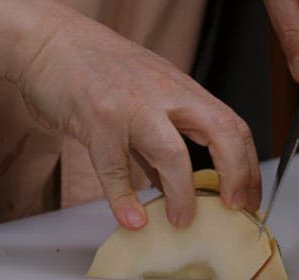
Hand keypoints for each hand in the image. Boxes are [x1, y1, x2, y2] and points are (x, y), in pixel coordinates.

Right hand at [13, 7, 260, 229]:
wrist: (50, 40)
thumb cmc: (97, 67)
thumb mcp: (144, 94)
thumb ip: (160, 139)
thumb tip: (169, 183)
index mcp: (181, 90)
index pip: (232, 126)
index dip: (247, 165)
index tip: (248, 196)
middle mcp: (164, 95)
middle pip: (220, 132)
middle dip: (237, 174)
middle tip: (234, 207)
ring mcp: (132, 106)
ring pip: (172, 153)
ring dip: (183, 194)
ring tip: (183, 221)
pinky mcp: (97, 119)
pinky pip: (114, 167)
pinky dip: (124, 198)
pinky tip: (132, 219)